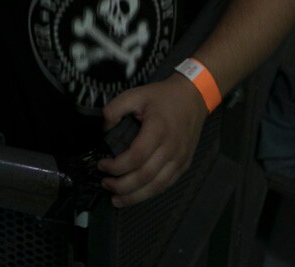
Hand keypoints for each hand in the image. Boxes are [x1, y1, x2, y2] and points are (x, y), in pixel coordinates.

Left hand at [98, 74, 207, 206]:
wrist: (193, 97)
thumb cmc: (162, 97)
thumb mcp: (135, 94)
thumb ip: (115, 109)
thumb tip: (103, 129)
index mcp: (158, 130)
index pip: (136, 157)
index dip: (116, 166)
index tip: (102, 165)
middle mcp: (171, 148)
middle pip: (145, 176)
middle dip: (122, 186)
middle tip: (105, 184)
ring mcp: (179, 159)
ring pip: (157, 186)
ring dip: (135, 197)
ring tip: (116, 199)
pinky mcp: (184, 164)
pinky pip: (166, 185)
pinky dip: (150, 193)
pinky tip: (136, 195)